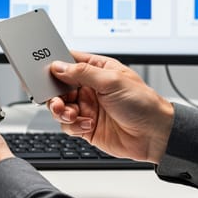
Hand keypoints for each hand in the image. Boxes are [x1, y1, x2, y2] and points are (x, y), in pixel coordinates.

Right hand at [48, 51, 173, 163]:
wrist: (155, 135)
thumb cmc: (143, 104)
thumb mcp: (112, 81)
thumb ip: (82, 73)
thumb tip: (59, 66)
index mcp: (98, 70)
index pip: (70, 62)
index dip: (55, 65)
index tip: (42, 70)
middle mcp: (91, 88)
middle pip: (60, 86)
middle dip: (54, 93)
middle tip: (55, 98)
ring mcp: (88, 107)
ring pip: (60, 107)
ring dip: (61, 110)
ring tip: (71, 113)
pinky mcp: (86, 127)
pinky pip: (68, 125)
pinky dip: (73, 125)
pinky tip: (87, 125)